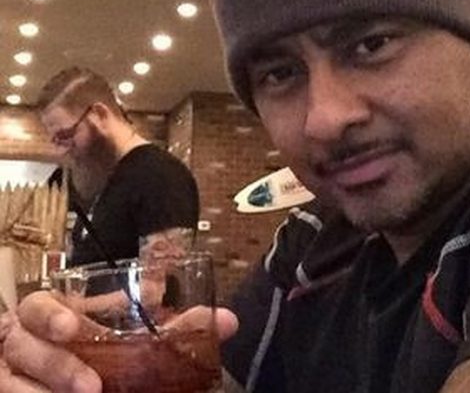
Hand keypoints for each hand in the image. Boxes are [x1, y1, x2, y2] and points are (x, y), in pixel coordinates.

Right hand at [0, 291, 238, 392]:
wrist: (61, 373)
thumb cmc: (96, 342)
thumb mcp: (127, 328)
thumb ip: (171, 324)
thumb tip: (227, 322)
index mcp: (50, 314)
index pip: (38, 307)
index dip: (51, 315)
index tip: (72, 327)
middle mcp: (23, 342)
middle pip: (22, 348)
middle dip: (56, 365)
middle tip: (91, 387)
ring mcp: (11, 374)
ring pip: (13, 383)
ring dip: (47, 390)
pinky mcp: (12, 391)